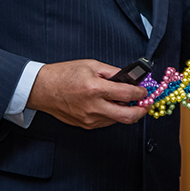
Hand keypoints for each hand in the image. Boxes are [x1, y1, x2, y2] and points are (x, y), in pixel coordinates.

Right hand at [26, 59, 148, 128]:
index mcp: (95, 88)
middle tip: (146, 105)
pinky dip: (112, 114)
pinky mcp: (86, 125)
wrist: (43, 89)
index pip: (127, 94)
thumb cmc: (64, 75)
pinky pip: (106, 122)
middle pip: (127, 116)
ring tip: (124, 100)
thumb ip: (112, 72)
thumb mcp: (91, 65)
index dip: (140, 93)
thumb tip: (129, 78)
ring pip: (117, 120)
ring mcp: (89, 119)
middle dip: (142, 111)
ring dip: (125, 111)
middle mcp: (93, 107)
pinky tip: (109, 104)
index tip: (144, 91)